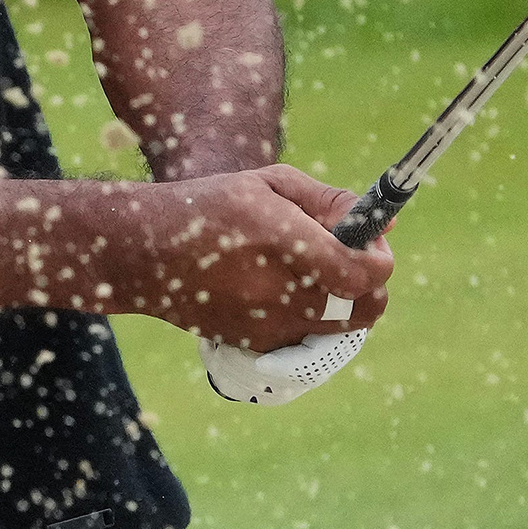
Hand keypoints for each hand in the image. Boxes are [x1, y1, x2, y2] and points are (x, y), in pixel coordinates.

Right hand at [122, 164, 392, 352]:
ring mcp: (268, 324)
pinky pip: (306, 336)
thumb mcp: (269, 184)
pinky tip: (279, 291)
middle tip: (350, 260)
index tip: (371, 243)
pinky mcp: (256, 344)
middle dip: (371, 284)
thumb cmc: (208, 208)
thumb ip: (329, 202)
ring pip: (340, 326)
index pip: (365, 272)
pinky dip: (307, 316)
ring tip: (310, 272)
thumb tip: (383, 224)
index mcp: (284, 241)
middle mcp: (279, 291)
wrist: (144, 254)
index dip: (380, 259)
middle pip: (366, 308)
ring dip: (341, 301)